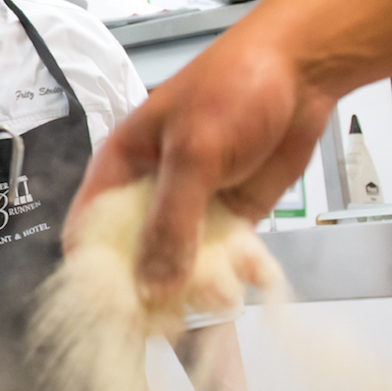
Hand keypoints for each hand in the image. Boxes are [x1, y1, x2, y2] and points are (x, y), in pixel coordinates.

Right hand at [64, 25, 334, 305]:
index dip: (95, 276)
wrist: (303, 69)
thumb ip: (170, 223)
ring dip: (198, 288)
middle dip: (149, 293)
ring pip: (180, 267)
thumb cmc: (233, 88)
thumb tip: (149, 290)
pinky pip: (223, 260)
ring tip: (223, 294)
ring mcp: (191, 209)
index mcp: (119, 170)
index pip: (88, 234)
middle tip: (169, 322)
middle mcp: (149, 195)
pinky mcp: (232, 218)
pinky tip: (251, 277)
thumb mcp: (193, 154)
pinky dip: (235, 274)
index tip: (114, 313)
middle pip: (133, 260)